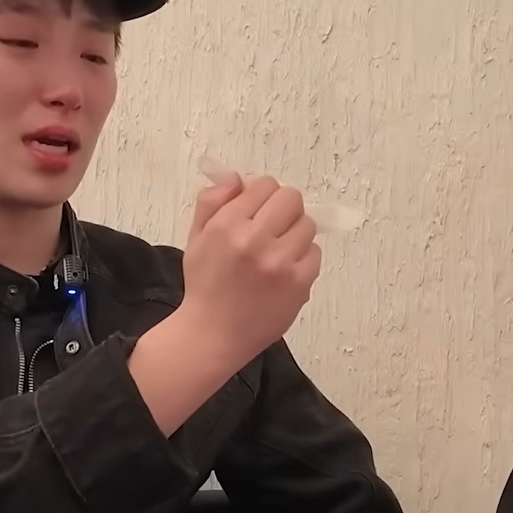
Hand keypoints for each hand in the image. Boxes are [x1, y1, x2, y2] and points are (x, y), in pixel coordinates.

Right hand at [174, 172, 321, 370]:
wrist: (213, 335)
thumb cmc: (205, 285)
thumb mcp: (197, 237)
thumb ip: (213, 201)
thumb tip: (238, 177)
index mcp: (226, 224)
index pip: (264, 184)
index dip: (263, 195)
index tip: (258, 210)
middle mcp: (254, 239)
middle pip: (291, 198)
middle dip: (283, 209)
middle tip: (273, 227)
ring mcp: (279, 263)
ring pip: (307, 224)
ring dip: (295, 233)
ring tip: (278, 251)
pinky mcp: (299, 283)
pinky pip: (315, 253)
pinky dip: (303, 258)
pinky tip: (285, 271)